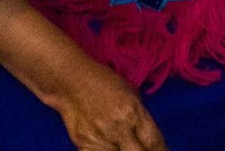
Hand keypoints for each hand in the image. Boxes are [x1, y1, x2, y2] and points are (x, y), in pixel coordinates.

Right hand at [51, 62, 165, 150]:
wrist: (70, 81)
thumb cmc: (104, 82)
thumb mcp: (131, 94)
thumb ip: (141, 119)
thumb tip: (150, 141)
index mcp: (132, 112)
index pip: (154, 142)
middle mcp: (117, 128)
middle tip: (143, 149)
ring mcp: (99, 139)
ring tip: (123, 143)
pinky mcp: (83, 145)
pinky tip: (110, 144)